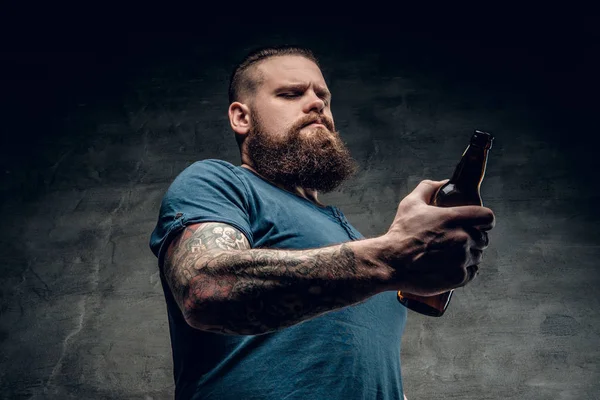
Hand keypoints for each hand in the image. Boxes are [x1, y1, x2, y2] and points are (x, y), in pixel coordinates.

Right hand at [380, 179, 494, 295]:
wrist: (391, 262)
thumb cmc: (401, 233)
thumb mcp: (410, 204)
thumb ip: (428, 188)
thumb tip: (442, 183)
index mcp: (453, 218)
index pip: (487, 217)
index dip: (485, 221)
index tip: (479, 224)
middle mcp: (461, 238)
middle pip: (483, 239)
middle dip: (474, 240)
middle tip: (457, 242)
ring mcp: (461, 259)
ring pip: (477, 256)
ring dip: (469, 256)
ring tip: (450, 256)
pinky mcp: (458, 277)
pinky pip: (472, 273)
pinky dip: (464, 271)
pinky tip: (450, 267)